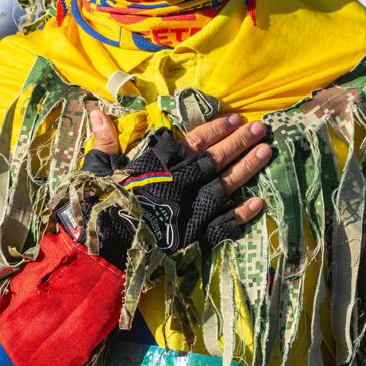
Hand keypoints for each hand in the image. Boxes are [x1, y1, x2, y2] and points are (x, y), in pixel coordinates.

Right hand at [80, 111, 269, 262]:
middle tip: (261, 128)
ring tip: (267, 151)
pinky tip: (259, 202)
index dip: (215, 129)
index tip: (235, 118)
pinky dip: (240, 214)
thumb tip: (97, 110)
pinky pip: (221, 225)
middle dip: (239, 142)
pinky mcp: (191, 238)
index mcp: (156, 167)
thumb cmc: (99, 207)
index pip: (193, 142)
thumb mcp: (97, 170)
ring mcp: (188, 213)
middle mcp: (177, 186)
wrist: (101, 254)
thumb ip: (104, 141)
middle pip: (214, 160)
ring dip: (247, 169)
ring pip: (223, 187)